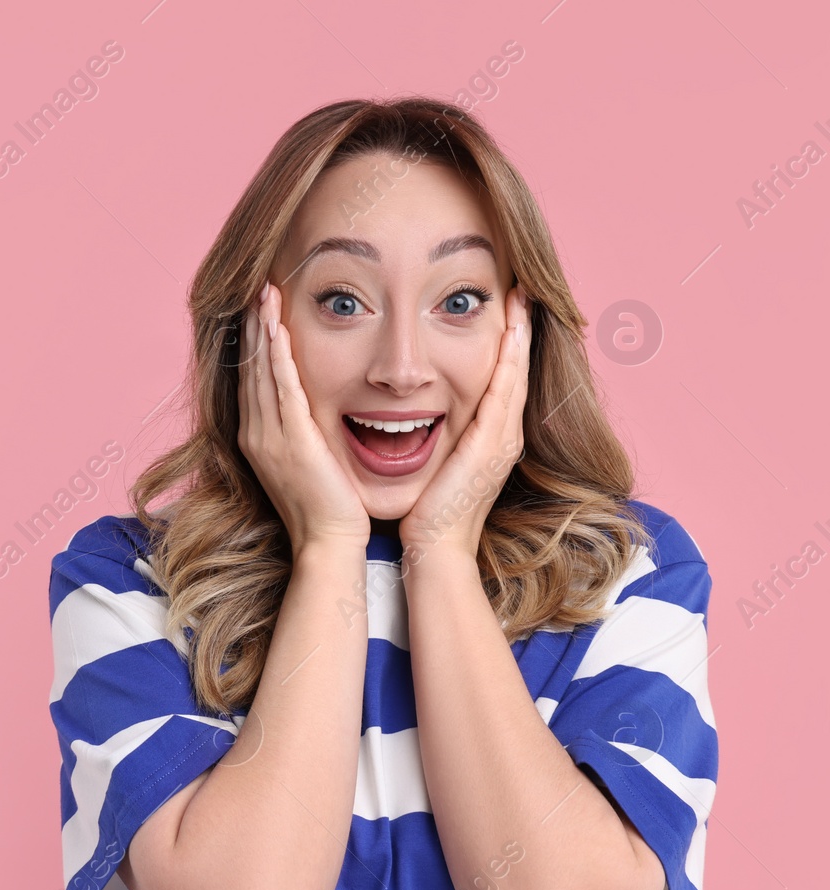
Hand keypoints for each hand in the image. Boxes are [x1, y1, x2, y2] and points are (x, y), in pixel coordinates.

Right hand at [237, 280, 370, 553]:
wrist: (328, 544)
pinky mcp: (291, 440)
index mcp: (258, 438)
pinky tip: (278, 328)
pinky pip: (282, 388)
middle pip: (250, 368)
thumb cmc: (328, 509)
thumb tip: (311, 414)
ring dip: (262, 330)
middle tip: (256, 288)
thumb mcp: (308, 465)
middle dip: (253, 326)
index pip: (252, 379)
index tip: (259, 310)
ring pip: (261, 371)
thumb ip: (302, 435)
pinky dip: (278, 356)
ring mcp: (269, 437)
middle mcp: (255, 434)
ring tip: (264, 294)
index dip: (254, 343)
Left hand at [399, 283, 531, 564]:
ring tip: (519, 296)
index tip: (504, 307)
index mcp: (490, 438)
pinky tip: (511, 329)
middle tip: (520, 287)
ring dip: (519, 333)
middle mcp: (505, 435)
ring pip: (516, 373)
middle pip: (517, 370)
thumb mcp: (436, 465)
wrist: (434, 550)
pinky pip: (506, 390)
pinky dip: (511, 358)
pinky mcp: (493, 445)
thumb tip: (420, 417)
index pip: (502, 379)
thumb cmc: (427, 514)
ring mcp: (504, 440)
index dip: (506, 343)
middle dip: (519, 328)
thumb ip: (438, 440)